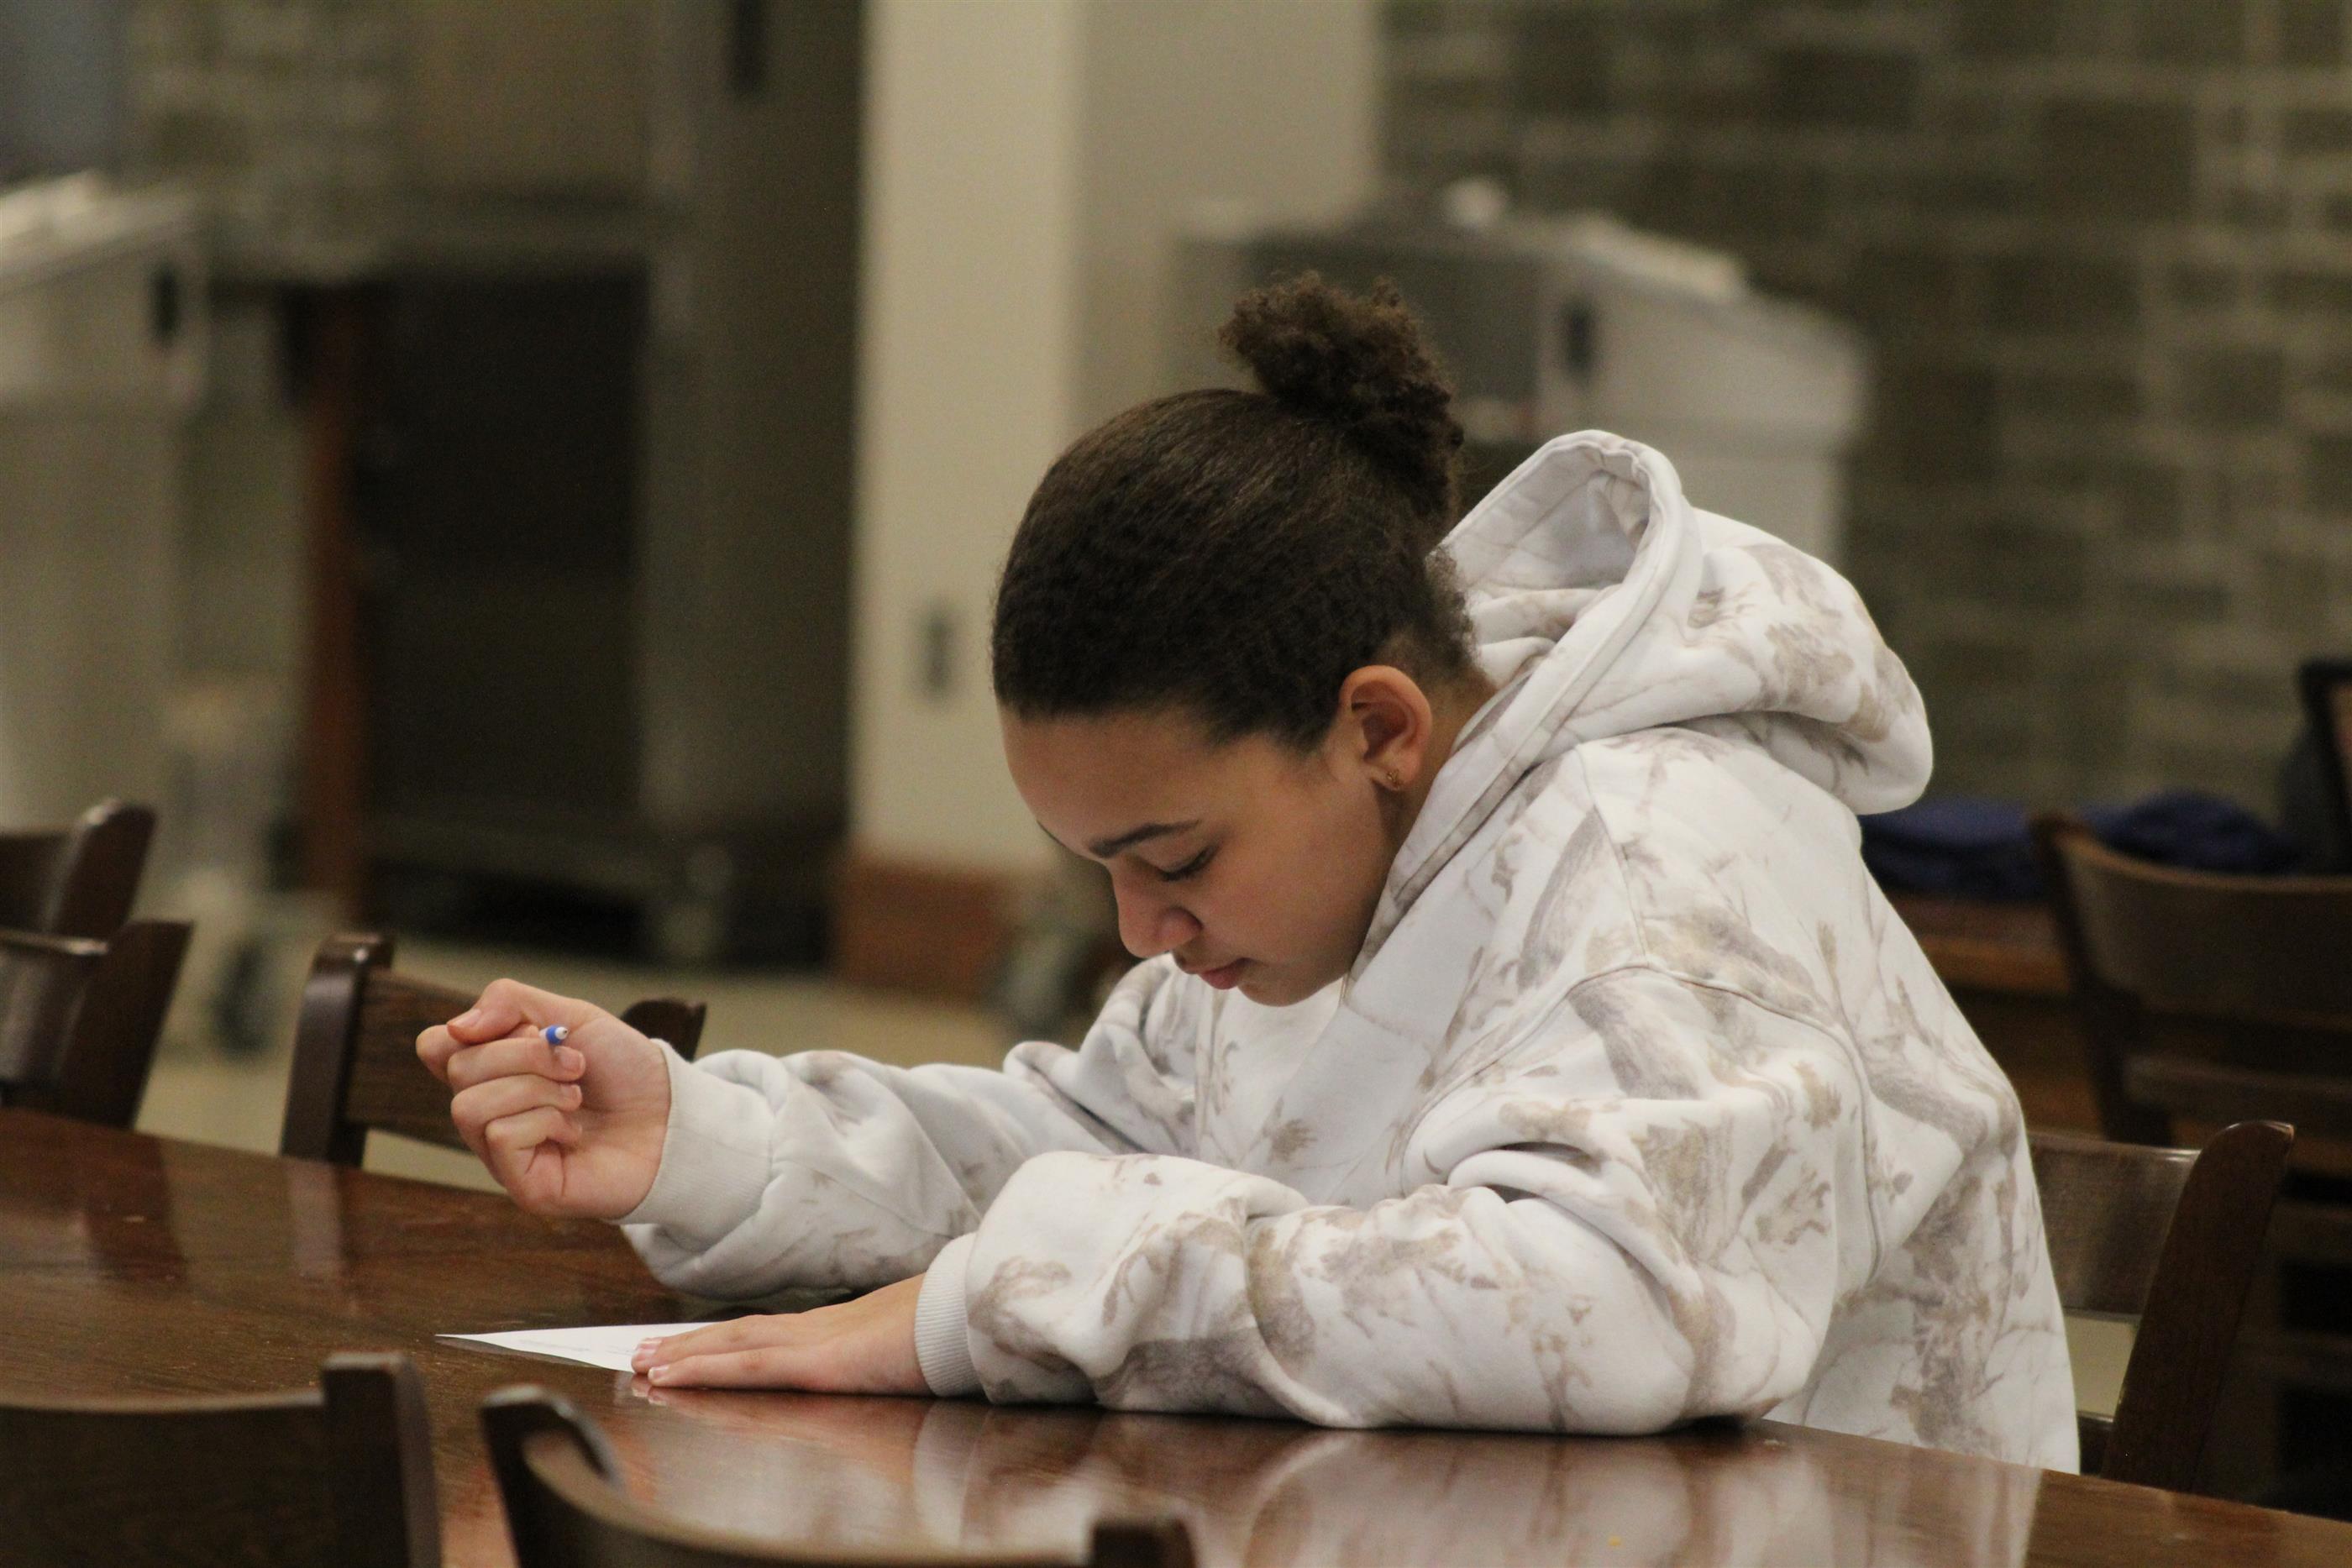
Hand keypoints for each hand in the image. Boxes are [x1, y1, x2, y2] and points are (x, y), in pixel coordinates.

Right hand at [415, 978, 671, 1218]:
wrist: (673, 1116)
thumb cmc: (625, 1071)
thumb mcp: (572, 1016)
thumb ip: (510, 1004)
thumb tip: (455, 1027)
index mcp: (493, 1072)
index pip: (435, 1045)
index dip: (472, 1029)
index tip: (528, 1029)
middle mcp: (489, 1113)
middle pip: (458, 1068)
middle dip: (524, 1054)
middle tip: (575, 1063)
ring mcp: (501, 1153)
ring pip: (470, 1105)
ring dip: (536, 1087)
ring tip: (576, 1096)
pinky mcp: (521, 1184)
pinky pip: (500, 1136)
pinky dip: (545, 1120)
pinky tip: (573, 1130)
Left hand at [630, 1277, 928, 1394]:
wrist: (975, 1315)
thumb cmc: (951, 1330)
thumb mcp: (909, 1346)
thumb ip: (884, 1352)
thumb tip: (880, 1356)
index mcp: (837, 1329)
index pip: (766, 1332)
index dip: (723, 1338)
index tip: (688, 1344)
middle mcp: (816, 1330)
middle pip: (738, 1333)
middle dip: (689, 1344)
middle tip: (642, 1352)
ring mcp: (814, 1343)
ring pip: (732, 1346)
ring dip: (683, 1355)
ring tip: (642, 1363)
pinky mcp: (818, 1361)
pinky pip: (748, 1367)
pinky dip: (705, 1369)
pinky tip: (674, 1375)